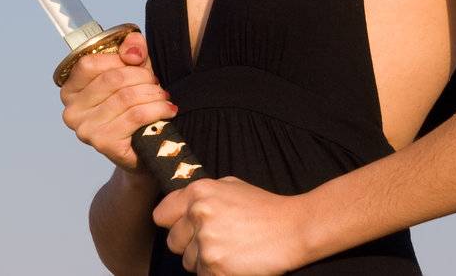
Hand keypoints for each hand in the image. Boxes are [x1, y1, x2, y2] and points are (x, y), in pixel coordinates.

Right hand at [56, 30, 177, 174]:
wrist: (140, 150)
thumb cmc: (132, 106)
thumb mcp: (132, 70)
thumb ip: (131, 49)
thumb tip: (133, 52)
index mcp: (70, 90)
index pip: (89, 64)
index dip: (117, 59)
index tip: (138, 63)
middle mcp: (72, 111)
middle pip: (111, 80)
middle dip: (142, 76)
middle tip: (156, 82)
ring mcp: (86, 129)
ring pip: (126, 97)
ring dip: (153, 93)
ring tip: (163, 96)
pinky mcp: (104, 143)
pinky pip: (136, 116)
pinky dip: (157, 109)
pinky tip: (167, 110)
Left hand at [151, 176, 310, 274]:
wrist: (294, 228)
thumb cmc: (264, 208)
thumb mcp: (230, 187)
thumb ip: (201, 196)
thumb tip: (181, 207)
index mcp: (198, 193)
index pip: (161, 215)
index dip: (173, 224)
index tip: (184, 229)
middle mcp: (198, 215)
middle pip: (173, 242)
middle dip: (189, 246)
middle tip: (214, 243)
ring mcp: (206, 242)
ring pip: (188, 263)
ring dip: (204, 262)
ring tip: (230, 251)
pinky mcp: (216, 266)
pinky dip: (217, 274)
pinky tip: (235, 263)